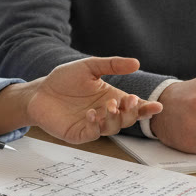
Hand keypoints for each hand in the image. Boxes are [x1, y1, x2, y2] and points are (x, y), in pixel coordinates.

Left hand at [26, 57, 162, 143]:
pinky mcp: (79, 133)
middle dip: (132, 112)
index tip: (156, 106)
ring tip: (110, 106)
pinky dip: (96, 125)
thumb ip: (112, 65)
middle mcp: (106, 113)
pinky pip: (93, 134)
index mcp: (112, 98)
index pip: (134, 106)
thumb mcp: (90, 67)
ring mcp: (93, 125)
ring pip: (113, 128)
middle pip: (127, 119)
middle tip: (129, 100)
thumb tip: (136, 62)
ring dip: (115, 118)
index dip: (146, 108)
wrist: (39, 91)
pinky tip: (92, 114)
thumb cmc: (64, 80)